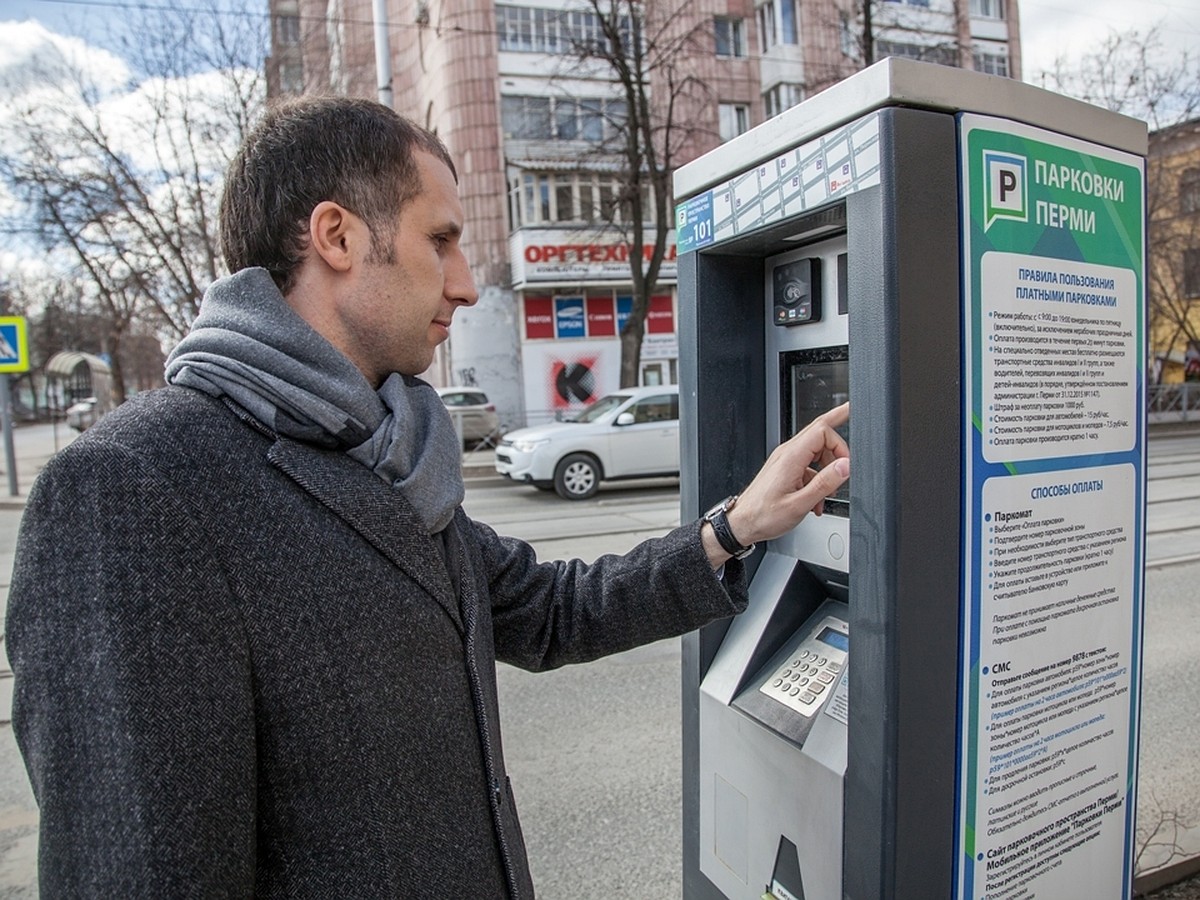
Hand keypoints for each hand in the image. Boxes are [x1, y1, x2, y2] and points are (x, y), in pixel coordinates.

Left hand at [702, 403, 849, 566]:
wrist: (742, 523)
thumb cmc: (764, 516)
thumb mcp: (800, 504)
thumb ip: (825, 483)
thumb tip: (845, 466)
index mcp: (791, 457)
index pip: (822, 430)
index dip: (839, 444)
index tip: (847, 464)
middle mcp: (787, 453)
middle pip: (818, 430)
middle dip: (836, 427)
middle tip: (852, 412)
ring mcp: (785, 460)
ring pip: (816, 451)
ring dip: (828, 469)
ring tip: (827, 493)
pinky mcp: (784, 469)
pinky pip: (808, 466)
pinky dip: (817, 479)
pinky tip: (816, 500)